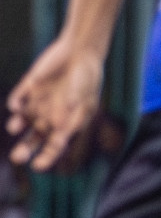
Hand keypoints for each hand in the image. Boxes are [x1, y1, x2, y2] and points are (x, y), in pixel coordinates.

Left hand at [7, 40, 103, 170]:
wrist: (80, 51)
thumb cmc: (87, 78)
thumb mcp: (84, 101)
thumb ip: (70, 116)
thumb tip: (58, 133)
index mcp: (67, 123)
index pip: (55, 147)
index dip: (47, 158)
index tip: (38, 166)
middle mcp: (51, 116)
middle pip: (34, 139)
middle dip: (25, 150)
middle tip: (17, 157)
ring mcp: (39, 102)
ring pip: (22, 122)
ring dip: (16, 127)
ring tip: (15, 127)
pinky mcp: (29, 88)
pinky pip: (17, 100)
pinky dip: (15, 106)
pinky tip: (16, 107)